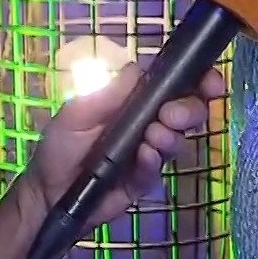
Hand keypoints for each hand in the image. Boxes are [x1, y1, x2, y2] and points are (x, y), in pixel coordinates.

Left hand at [24, 63, 226, 228]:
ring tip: (153, 137)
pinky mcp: (144, 179)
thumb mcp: (78, 112)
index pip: (171, 84)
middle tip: (172, 115)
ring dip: (171, 136)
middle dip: (189, 109)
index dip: (196, 80)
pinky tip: (144, 155)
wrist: (48, 192)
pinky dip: (153, 160)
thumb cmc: (60, 145)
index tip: (209, 82)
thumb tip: (139, 67)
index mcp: (133, 100)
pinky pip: (157, 168)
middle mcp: (147, 123)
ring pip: (178, 140)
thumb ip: (108, 92)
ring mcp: (148, 151)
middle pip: (186, 111)